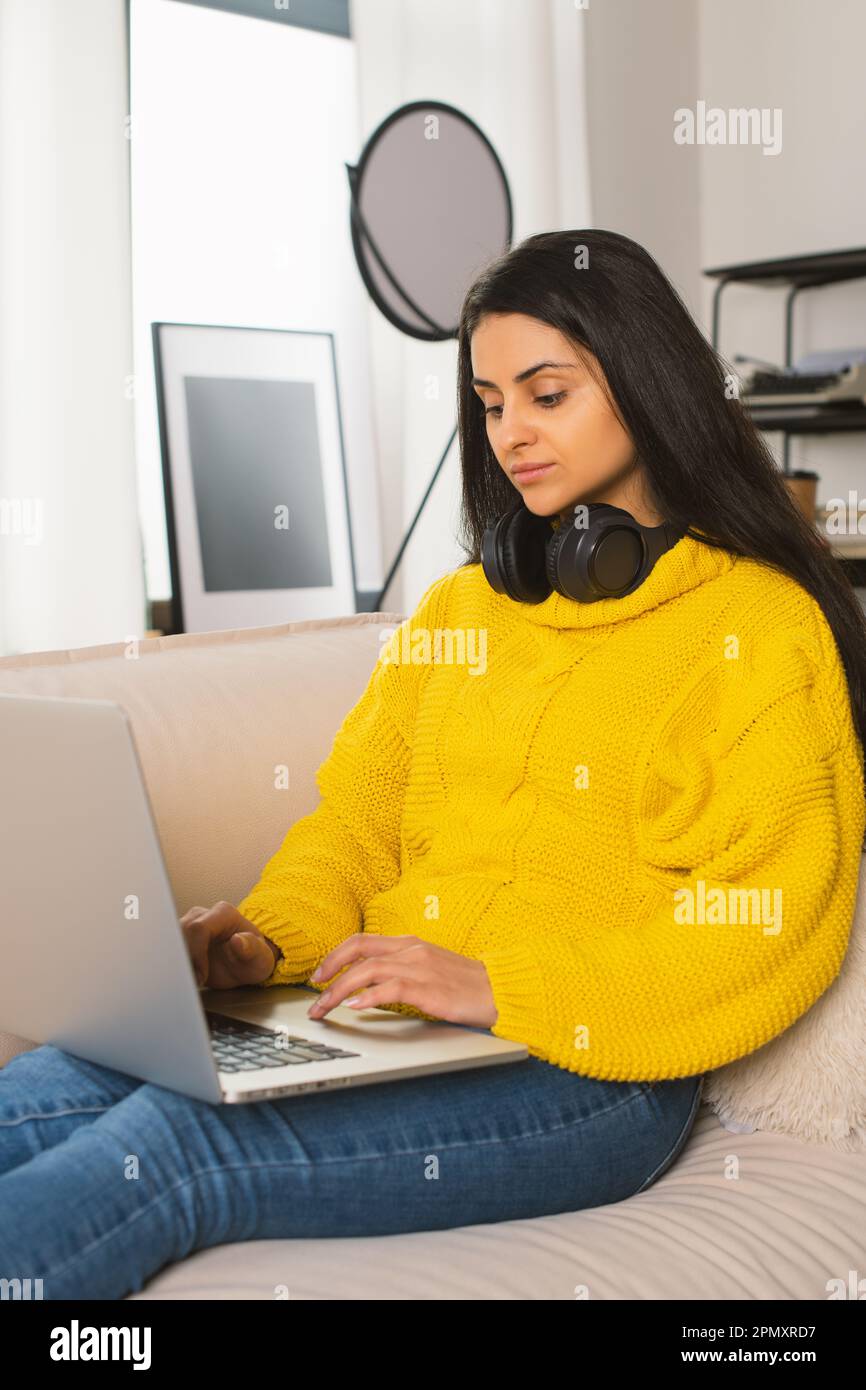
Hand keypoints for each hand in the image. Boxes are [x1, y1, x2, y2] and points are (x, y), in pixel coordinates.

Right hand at [180, 901, 281, 989]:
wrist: (246, 964)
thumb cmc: (254, 958)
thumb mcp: (260, 957)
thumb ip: (251, 948)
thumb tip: (236, 940)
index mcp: (224, 913)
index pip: (198, 928)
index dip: (196, 953)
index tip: (202, 976)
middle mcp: (203, 915)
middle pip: (180, 933)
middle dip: (185, 961)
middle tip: (194, 982)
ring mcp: (188, 926)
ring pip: (171, 941)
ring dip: (178, 964)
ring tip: (191, 981)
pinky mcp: (180, 940)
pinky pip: (169, 950)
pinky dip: (174, 966)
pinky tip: (184, 978)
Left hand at [306, 933, 498, 1027]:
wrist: (500, 990)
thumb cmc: (465, 985)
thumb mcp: (429, 969)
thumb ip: (400, 971)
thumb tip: (367, 987)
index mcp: (410, 943)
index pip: (362, 941)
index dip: (335, 956)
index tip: (319, 975)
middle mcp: (411, 950)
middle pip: (357, 951)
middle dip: (329, 971)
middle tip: (312, 992)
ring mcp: (420, 967)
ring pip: (367, 970)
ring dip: (339, 990)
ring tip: (324, 1007)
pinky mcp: (430, 989)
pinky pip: (391, 988)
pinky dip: (369, 996)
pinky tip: (355, 1008)